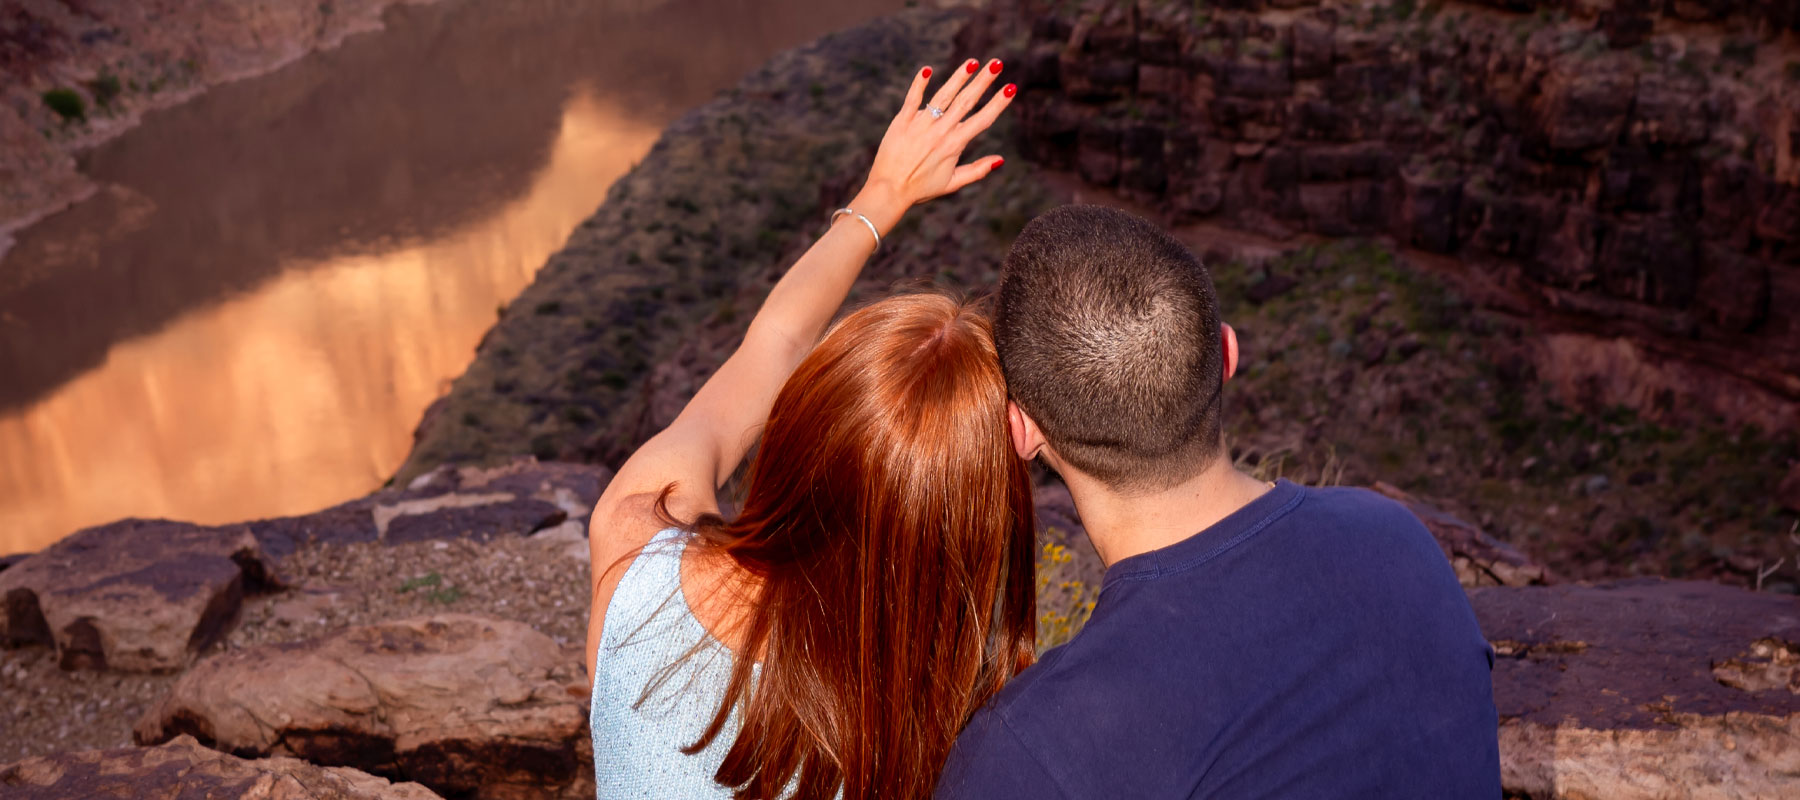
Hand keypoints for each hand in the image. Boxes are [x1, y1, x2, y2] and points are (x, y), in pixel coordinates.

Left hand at [850, 58, 1016, 233]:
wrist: (889, 191)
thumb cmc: (920, 189)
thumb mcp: (952, 183)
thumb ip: (977, 170)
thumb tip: (1000, 159)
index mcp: (954, 145)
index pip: (982, 120)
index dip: (998, 103)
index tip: (1011, 88)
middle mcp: (940, 132)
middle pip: (966, 101)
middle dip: (983, 81)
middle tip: (996, 63)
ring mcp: (920, 125)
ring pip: (943, 96)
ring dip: (958, 77)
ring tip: (972, 62)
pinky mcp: (901, 122)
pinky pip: (912, 99)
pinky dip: (919, 84)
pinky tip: (927, 69)